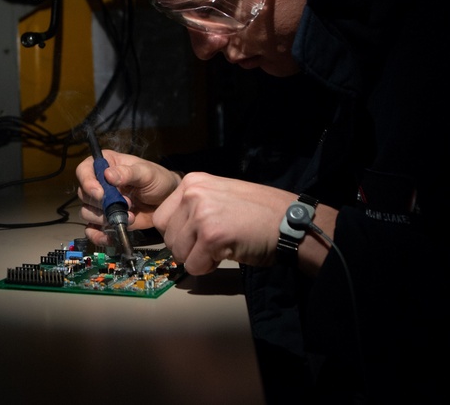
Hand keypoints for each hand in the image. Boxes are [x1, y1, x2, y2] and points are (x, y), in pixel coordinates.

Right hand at [75, 149, 181, 247]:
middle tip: (125, 203)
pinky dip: (98, 235)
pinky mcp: (106, 220)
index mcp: (106, 165)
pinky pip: (92, 230)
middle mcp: (99, 183)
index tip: (100, 193)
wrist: (167, 201)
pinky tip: (110, 236)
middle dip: (102, 203)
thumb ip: (128, 173)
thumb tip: (108, 175)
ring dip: (105, 218)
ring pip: (87, 213)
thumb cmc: (157, 180)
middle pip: (84, 194)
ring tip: (129, 216)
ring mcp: (102, 203)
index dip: (87, 182)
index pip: (84, 170)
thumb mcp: (146, 173)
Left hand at [152, 172, 310, 274]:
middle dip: (186, 248)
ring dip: (197, 258)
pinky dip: (207, 267)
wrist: (288, 220)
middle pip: (167, 236)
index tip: (195, 237)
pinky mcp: (211, 236)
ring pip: (178, 253)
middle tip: (211, 246)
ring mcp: (201, 214)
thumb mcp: (219, 195)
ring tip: (220, 248)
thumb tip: (173, 231)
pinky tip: (226, 255)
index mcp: (192, 182)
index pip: (161, 218)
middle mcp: (192, 194)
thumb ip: (194, 206)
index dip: (177, 234)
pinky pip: (194, 265)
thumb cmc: (258, 212)